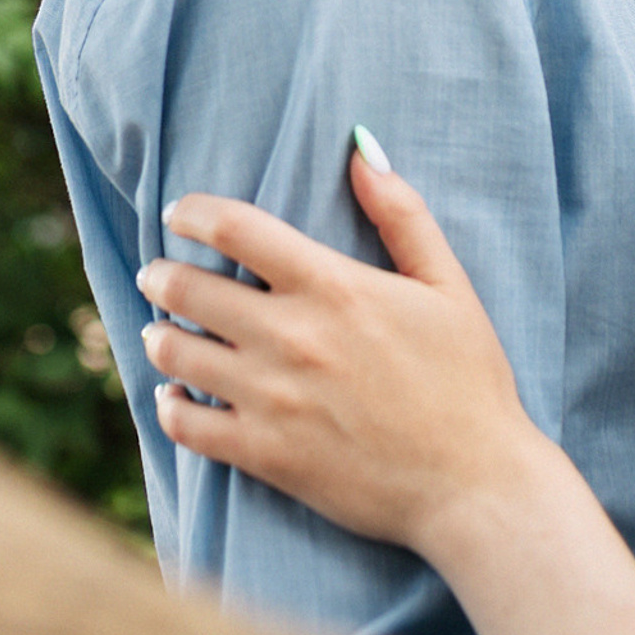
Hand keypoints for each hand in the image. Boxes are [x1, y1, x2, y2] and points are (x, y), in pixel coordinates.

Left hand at [139, 146, 547, 560]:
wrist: (475, 486)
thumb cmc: (468, 381)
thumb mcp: (448, 286)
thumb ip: (402, 214)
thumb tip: (362, 148)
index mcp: (333, 287)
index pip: (234, 227)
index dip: (193, 213)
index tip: (178, 214)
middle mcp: (292, 337)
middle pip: (188, 289)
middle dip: (161, 275)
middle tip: (158, 274)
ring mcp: (273, 399)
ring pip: (176, 354)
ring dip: (158, 336)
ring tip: (162, 332)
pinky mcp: (265, 456)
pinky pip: (186, 427)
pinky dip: (168, 408)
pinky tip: (173, 398)